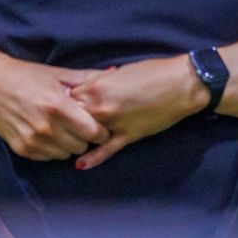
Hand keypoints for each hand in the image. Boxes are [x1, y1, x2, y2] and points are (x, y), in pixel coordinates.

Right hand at [0, 54, 111, 161]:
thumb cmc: (27, 75)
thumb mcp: (59, 73)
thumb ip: (88, 78)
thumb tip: (114, 73)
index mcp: (58, 106)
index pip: (94, 132)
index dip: (101, 129)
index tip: (99, 123)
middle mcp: (46, 127)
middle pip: (82, 146)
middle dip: (86, 137)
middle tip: (81, 124)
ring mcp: (33, 140)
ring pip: (67, 155)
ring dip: (70, 144)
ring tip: (64, 127)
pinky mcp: (23, 149)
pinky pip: (50, 157)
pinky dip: (54, 148)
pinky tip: (50, 133)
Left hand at [67, 56, 207, 170]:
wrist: (180, 84)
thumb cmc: (152, 73)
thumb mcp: (118, 72)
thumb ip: (97, 81)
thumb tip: (80, 86)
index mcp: (98, 86)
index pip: (67, 97)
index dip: (62, 100)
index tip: (57, 103)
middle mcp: (102, 106)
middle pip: (71, 116)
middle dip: (66, 119)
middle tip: (58, 122)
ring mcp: (114, 124)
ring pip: (85, 134)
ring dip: (77, 135)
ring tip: (67, 139)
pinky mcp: (128, 136)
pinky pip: (106, 150)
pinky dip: (92, 159)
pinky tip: (79, 165)